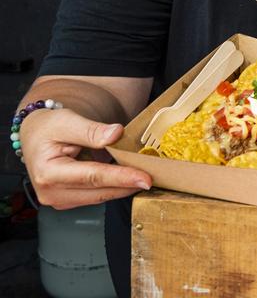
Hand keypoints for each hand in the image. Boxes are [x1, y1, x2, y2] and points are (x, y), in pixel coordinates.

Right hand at [22, 107, 151, 209]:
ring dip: (123, 188)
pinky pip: (96, 195)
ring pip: (99, 197)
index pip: (92, 176)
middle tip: (156, 178)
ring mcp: (59, 199)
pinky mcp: (68, 200)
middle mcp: (51, 192)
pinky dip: (114, 187)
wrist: (36, 135)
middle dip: (127, 185)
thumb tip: (116, 134)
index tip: (145, 178)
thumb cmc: (49, 127)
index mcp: (48, 172)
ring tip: (146, 177)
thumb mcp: (67, 120)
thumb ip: (92, 130)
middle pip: (99, 191)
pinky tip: (130, 178)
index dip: (121, 177)